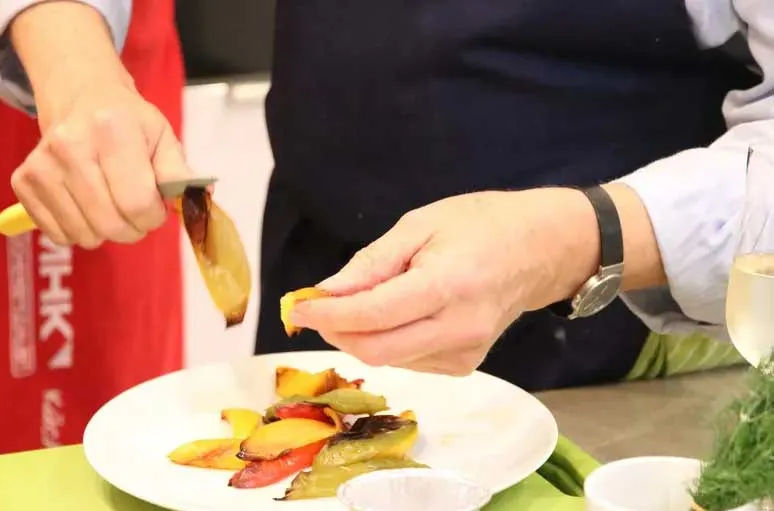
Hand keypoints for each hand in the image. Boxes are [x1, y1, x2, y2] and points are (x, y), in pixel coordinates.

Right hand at [11, 77, 192, 247]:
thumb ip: (179, 173)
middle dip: (132, 229)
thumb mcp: (162, 137)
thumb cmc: (129, 122)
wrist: (81, 97)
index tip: (154, 209)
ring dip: (104, 232)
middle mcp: (71, 145)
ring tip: (109, 204)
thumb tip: (198, 200)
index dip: (153, 217)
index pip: (137, 203)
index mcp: (113, 130)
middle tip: (135, 213)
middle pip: (110, 224)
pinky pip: (57, 234)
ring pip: (84, 234)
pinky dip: (77, 231)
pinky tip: (84, 206)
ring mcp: (42, 165)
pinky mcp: (23, 181)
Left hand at [289, 189, 599, 375]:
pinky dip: (387, 339)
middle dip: (336, 330)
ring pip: (388, 358)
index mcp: (449, 285)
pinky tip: (396, 313)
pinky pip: (407, 359)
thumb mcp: (420, 224)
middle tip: (316, 307)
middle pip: (376, 349)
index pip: (374, 314)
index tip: (297, 305)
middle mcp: (459, 328)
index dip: (329, 313)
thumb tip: (326, 292)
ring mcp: (465, 352)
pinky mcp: (464, 365)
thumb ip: (371, 263)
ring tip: (362, 299)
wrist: (540, 250)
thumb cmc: (480, 225)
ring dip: (360, 334)